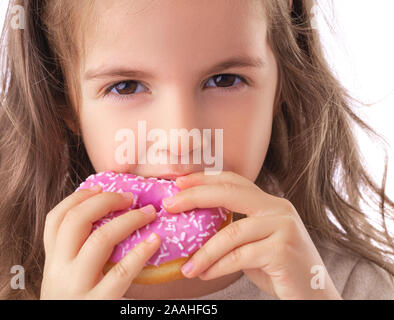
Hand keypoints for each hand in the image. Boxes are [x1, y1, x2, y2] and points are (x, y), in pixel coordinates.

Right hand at [41, 186, 160, 298]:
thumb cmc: (74, 301)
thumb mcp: (65, 275)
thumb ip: (76, 252)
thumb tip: (106, 216)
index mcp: (51, 260)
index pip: (55, 219)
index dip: (78, 197)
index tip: (101, 187)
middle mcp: (58, 270)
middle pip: (75, 221)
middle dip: (105, 200)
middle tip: (130, 197)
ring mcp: (76, 287)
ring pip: (99, 240)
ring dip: (128, 220)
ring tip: (148, 213)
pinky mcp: (97, 303)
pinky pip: (121, 272)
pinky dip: (140, 252)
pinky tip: (155, 241)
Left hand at [162, 171, 341, 299]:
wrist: (314, 293)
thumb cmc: (279, 268)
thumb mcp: (254, 242)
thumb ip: (234, 228)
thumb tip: (193, 225)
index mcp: (270, 202)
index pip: (234, 180)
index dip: (204, 178)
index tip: (178, 182)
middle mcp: (278, 209)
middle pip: (229, 193)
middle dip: (195, 197)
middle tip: (169, 206)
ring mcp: (283, 227)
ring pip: (231, 233)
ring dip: (203, 252)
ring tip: (186, 267)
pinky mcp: (282, 250)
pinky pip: (240, 256)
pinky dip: (217, 266)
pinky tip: (204, 274)